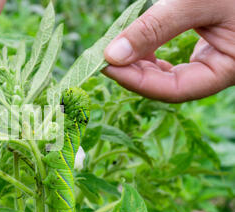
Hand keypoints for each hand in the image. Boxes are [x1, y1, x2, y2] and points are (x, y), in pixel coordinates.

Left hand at [103, 0, 234, 102]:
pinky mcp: (207, 46)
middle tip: (102, 57)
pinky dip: (151, 52)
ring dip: (139, 64)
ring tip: (115, 50)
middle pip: (167, 85)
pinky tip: (135, 44)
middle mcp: (219, 70)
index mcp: (227, 69)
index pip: (173, 90)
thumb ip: (157, 27)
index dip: (136, 82)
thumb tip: (112, 55)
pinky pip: (174, 60)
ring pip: (168, 74)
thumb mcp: (199, 2)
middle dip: (133, 73)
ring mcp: (213, 58)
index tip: (105, 65)